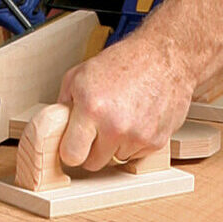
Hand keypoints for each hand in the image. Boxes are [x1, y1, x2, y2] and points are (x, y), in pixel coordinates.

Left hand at [57, 33, 194, 170]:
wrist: (165, 57)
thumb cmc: (126, 62)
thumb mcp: (81, 74)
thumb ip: (65, 103)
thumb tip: (57, 126)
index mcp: (92, 107)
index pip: (71, 155)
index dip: (71, 150)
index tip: (73, 145)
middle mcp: (115, 125)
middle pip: (94, 163)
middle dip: (92, 149)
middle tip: (97, 130)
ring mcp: (138, 136)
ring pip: (116, 158)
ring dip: (115, 145)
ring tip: (122, 117)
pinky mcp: (156, 141)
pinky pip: (137, 154)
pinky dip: (135, 142)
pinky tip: (137, 119)